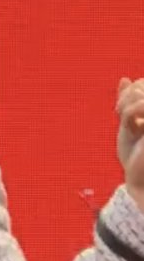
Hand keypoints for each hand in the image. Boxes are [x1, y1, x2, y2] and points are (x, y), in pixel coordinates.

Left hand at [116, 77, 143, 202]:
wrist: (140, 182)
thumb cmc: (135, 158)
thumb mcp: (129, 125)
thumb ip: (128, 102)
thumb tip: (125, 79)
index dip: (132, 90)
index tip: (119, 109)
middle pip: (143, 84)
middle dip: (128, 95)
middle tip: (118, 112)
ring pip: (141, 92)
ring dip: (127, 104)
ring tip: (121, 117)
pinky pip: (142, 104)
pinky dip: (129, 111)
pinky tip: (128, 124)